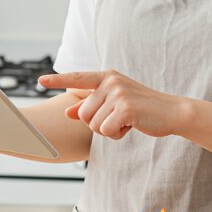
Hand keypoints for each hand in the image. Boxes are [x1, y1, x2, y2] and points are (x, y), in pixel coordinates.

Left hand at [37, 71, 191, 140]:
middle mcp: (110, 82)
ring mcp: (118, 93)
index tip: (40, 81)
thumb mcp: (116, 103)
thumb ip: (92, 105)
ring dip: (109, 130)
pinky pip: (106, 130)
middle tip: (119, 118)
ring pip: (94, 124)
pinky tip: (132, 125)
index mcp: (107, 77)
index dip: (58, 80)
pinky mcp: (124, 108)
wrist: (171, 112)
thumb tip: (68, 112)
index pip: (77, 78)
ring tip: (127, 120)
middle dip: (98, 123)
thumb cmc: (142, 109)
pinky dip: (117, 134)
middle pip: (84, 113)